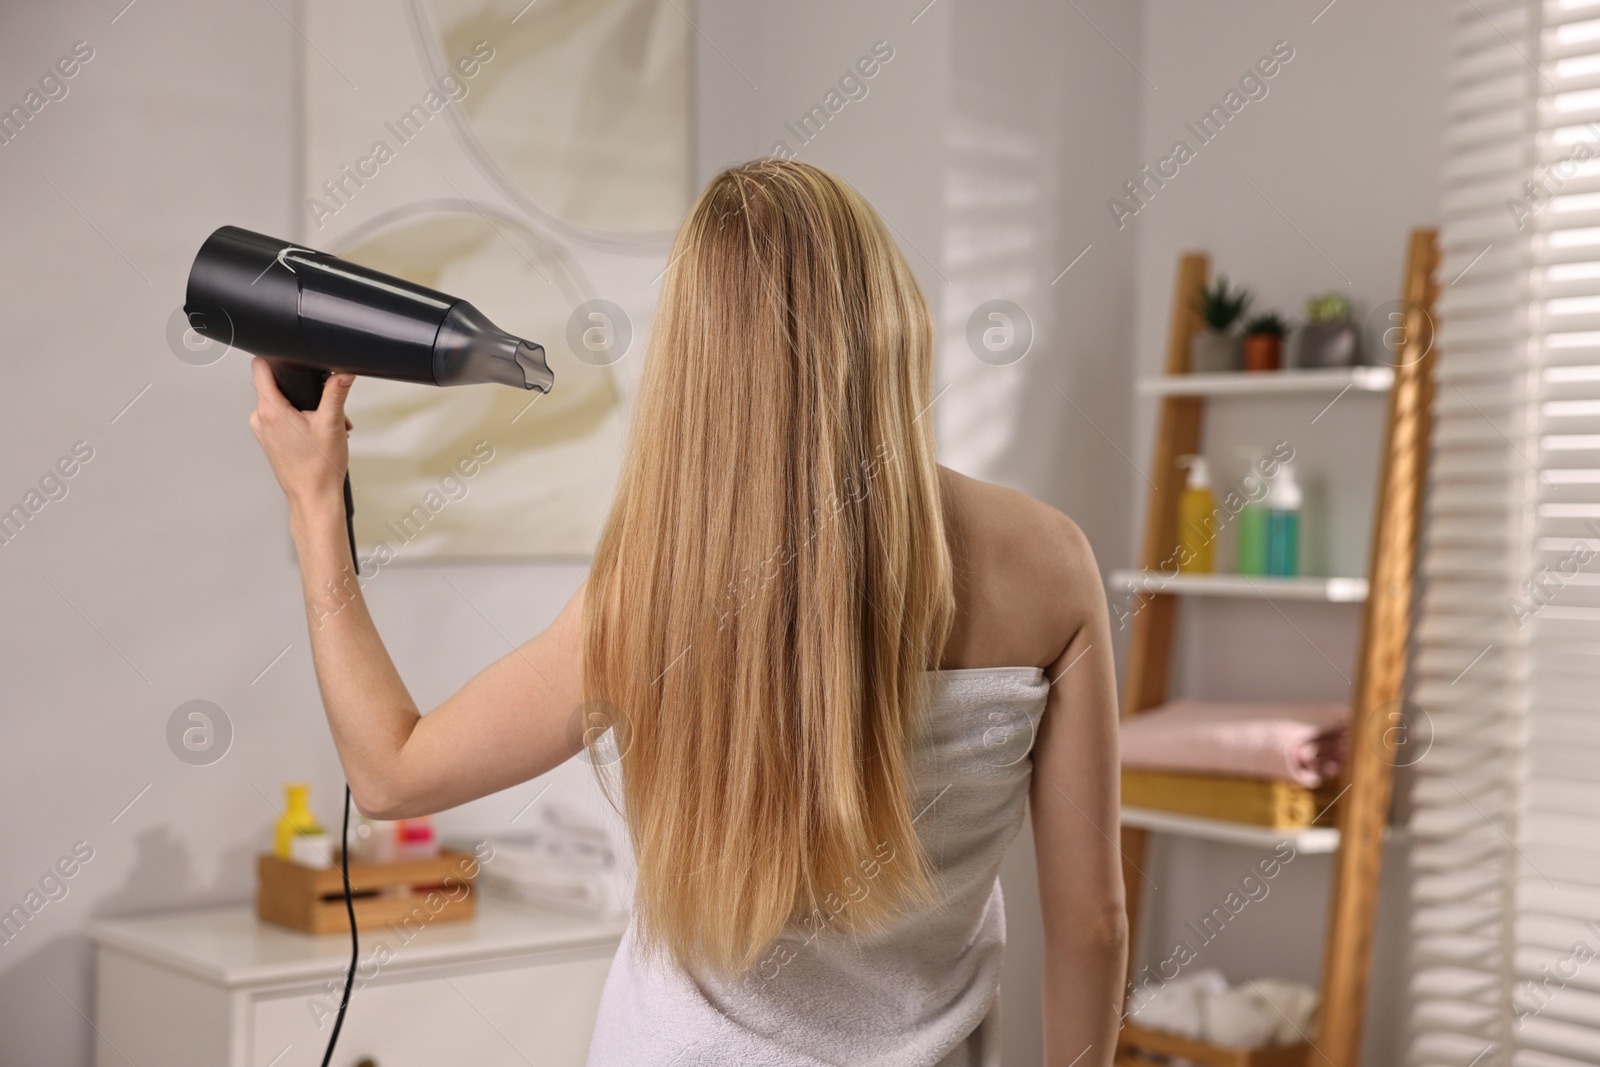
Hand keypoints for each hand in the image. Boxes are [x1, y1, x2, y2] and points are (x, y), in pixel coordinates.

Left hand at [248, 357, 355, 513]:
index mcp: (271, 411)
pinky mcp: (268, 439)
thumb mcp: (332, 423)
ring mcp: (262, 430)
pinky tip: (316, 432)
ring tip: (323, 423)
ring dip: (303, 407)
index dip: (274, 357)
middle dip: (301, 389)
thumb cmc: (318, 468)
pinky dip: (298, 420)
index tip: (288, 357)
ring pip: (279, 402)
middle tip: (320, 403)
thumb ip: (336, 392)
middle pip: (275, 384)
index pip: (260, 368)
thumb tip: (343, 372)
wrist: (313, 497)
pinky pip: (280, 418)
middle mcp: (260, 419)